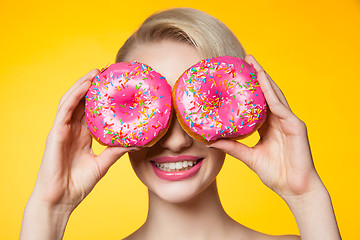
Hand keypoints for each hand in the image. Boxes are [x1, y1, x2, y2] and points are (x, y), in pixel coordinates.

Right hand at [30, 69, 137, 212]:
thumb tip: (137, 143)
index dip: (100, 98)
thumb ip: (117, 151)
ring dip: (82, 85)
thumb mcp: (103, 164)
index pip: (91, 111)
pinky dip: (74, 96)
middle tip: (106, 72)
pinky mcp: (55, 132)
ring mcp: (63, 130)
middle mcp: (72, 129)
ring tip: (95, 73)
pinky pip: (64, 110)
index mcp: (82, 135)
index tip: (114, 86)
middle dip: (92, 86)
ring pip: (71, 101)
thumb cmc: (78, 183)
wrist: (61, 199)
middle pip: (81, 101)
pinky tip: (84, 85)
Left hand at [209, 55, 319, 198]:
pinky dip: (271, 92)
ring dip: (263, 77)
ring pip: (274, 94)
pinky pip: (280, 106)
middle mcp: (279, 120)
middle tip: (243, 59)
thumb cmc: (275, 174)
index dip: (248, 89)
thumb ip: (232, 147)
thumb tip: (210, 141)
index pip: (258, 102)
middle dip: (256, 76)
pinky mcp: (296, 125)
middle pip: (266, 93)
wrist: (295, 189)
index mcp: (269, 126)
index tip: (235, 75)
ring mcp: (288, 121)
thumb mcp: (248, 157)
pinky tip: (262, 79)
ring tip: (252, 62)